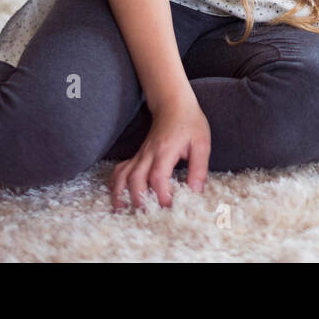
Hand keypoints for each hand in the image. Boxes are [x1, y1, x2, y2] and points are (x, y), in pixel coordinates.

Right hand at [111, 92, 209, 210]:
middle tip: (148, 215)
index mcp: (165, 151)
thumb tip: (196, 191)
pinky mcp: (137, 155)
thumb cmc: (189, 122)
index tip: (168, 208)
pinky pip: (121, 169)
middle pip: (136, 179)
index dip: (161, 194)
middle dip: (139, 200)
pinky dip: (116, 182)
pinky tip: (118, 194)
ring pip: (123, 175)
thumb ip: (199, 168)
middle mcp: (148, 154)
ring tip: (121, 210)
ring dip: (120, 193)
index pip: (158, 176)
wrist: (174, 104)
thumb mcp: (202, 143)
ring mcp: (140, 154)